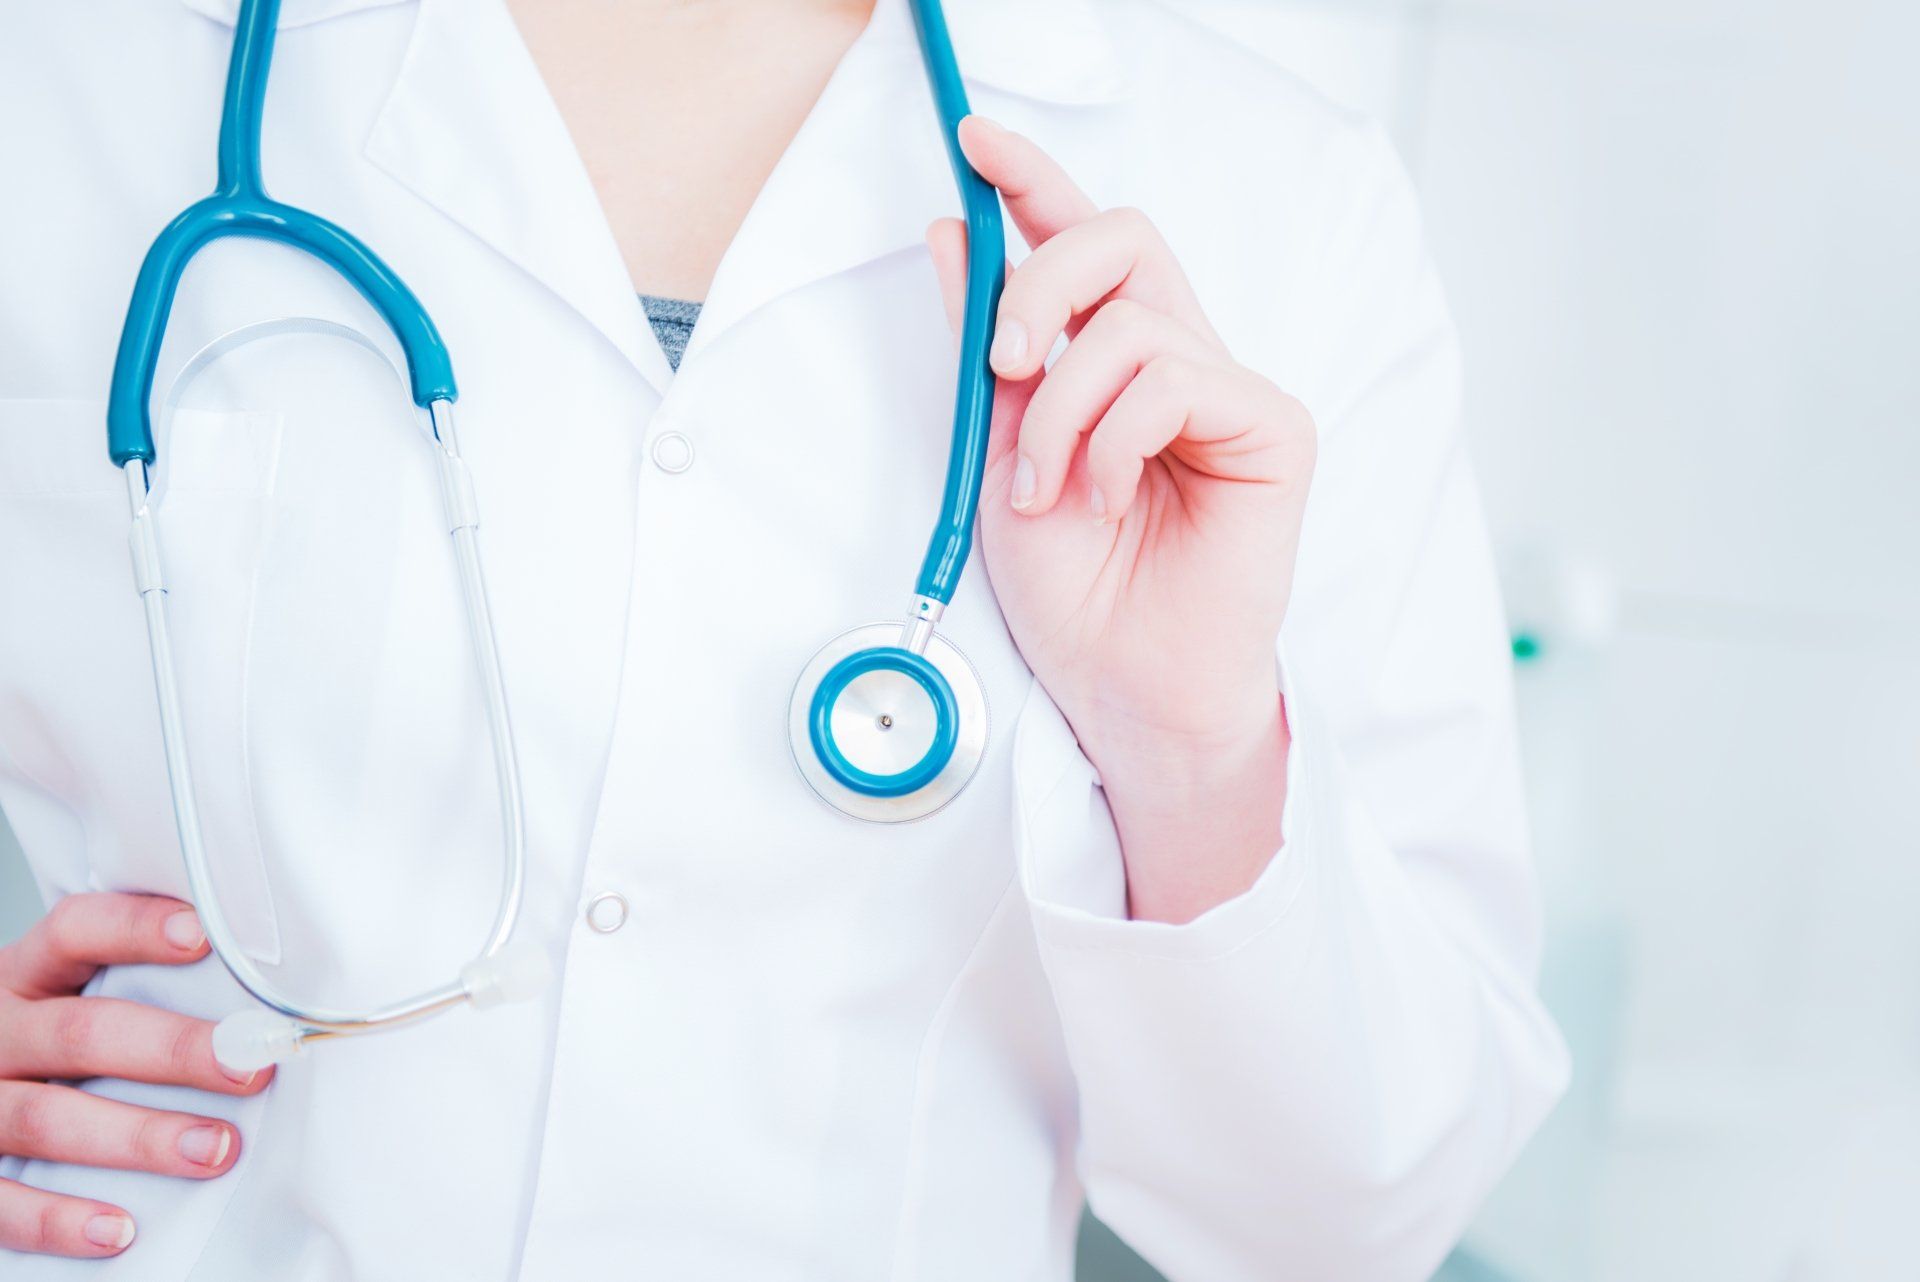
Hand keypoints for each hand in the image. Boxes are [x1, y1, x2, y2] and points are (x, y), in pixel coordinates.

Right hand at [0, 894, 268, 1257]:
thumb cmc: (48, 1047)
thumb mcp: (67, 999)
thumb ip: (139, 991)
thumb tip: (259, 1002)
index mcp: (23, 977)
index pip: (75, 933)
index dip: (135, 929)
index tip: (203, 936)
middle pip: (81, 1034)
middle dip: (172, 1050)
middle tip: (248, 1067)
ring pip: (48, 1119)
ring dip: (138, 1138)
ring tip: (214, 1150)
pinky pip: (2, 1203)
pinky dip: (58, 1218)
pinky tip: (119, 1229)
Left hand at [929, 119, 1314, 922]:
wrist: (1122, 689)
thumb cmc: (1074, 591)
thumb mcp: (999, 453)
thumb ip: (990, 349)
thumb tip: (949, 235)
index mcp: (1112, 365)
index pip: (1080, 245)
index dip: (1031, 183)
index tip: (972, 139)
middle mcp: (1176, 362)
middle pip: (1121, 238)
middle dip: (1039, 276)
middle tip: (1001, 355)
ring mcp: (1228, 393)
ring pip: (1134, 321)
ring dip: (1059, 405)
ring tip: (1048, 488)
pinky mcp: (1272, 430)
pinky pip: (1178, 380)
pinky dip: (1114, 439)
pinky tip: (1104, 500)